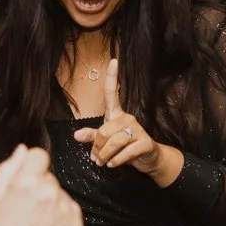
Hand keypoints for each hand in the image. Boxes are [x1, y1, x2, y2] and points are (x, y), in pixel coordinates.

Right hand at [0, 145, 82, 225]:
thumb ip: (7, 169)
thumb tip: (22, 150)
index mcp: (26, 182)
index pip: (39, 155)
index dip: (30, 167)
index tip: (25, 181)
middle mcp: (50, 191)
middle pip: (48, 177)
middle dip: (38, 188)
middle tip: (24, 212)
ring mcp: (66, 208)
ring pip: (59, 194)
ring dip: (50, 204)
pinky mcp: (76, 223)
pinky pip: (69, 210)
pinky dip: (60, 218)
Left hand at [73, 63, 170, 177]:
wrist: (148, 158)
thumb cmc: (124, 147)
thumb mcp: (106, 141)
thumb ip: (92, 137)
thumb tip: (76, 135)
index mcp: (116, 114)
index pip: (113, 93)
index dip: (112, 77)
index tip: (113, 60)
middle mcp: (127, 118)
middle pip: (104, 130)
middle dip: (97, 147)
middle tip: (95, 159)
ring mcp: (138, 129)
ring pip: (114, 142)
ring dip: (105, 156)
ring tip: (103, 163)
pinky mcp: (145, 142)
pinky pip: (125, 152)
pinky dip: (116, 161)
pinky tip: (113, 164)